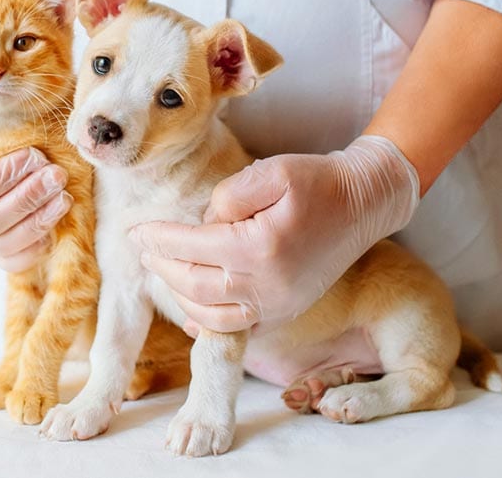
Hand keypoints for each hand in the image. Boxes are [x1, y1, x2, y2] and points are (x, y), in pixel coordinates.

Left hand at [129, 135, 418, 334]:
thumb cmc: (319, 182)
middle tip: (143, 250)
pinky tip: (190, 315)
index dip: (159, 239)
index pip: (192, 247)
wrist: (364, 204)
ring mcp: (278, 305)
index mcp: (260, 249)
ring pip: (210, 314)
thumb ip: (227, 195)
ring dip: (179, 294)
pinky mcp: (286, 311)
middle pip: (194, 284)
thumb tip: (202, 224)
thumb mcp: (271, 172)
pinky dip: (208, 325)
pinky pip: (238, 329)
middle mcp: (267, 286)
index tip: (137, 231)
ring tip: (163, 270)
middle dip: (162, 266)